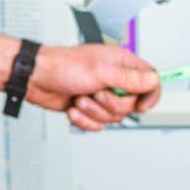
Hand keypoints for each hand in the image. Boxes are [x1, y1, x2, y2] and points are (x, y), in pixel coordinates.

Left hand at [26, 44, 161, 130]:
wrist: (37, 79)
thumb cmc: (62, 66)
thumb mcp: (100, 71)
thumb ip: (129, 78)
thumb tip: (153, 80)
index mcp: (121, 64)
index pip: (150, 80)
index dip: (150, 95)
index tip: (140, 105)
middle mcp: (114, 79)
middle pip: (131, 105)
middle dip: (111, 105)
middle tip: (96, 93)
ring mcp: (102, 95)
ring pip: (114, 117)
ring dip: (94, 112)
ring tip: (80, 99)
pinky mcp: (91, 108)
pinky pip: (98, 125)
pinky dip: (85, 120)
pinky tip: (74, 109)